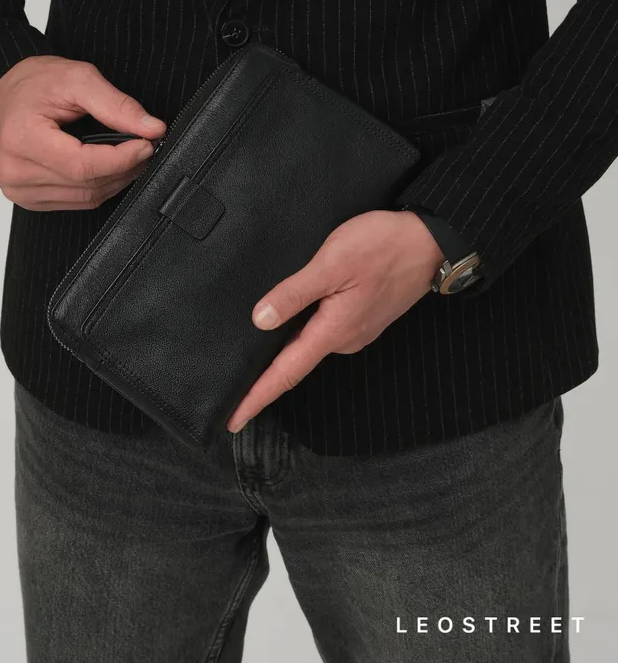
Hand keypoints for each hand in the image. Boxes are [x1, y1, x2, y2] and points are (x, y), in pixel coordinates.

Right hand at [0, 55, 165, 209]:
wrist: (4, 97)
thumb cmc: (33, 85)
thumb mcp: (77, 79)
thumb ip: (117, 105)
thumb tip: (152, 129)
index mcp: (22, 139)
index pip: (83, 165)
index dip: (121, 158)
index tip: (146, 144)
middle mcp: (16, 171)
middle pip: (88, 184)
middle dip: (125, 167)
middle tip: (144, 146)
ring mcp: (20, 189)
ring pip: (87, 197)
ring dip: (116, 179)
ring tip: (130, 155)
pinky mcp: (29, 199)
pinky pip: (77, 202)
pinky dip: (100, 187)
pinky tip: (108, 167)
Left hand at [226, 209, 445, 431]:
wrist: (430, 241)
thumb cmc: (383, 247)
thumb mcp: (331, 264)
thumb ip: (294, 293)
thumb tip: (260, 320)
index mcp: (333, 331)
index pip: (285, 374)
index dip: (256, 398)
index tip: (233, 421)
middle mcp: (344, 339)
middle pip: (295, 363)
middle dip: (264, 378)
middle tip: (232, 390)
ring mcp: (355, 329)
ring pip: (309, 345)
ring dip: (282, 354)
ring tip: (252, 361)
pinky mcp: (361, 317)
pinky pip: (323, 331)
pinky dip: (301, 335)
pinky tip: (287, 327)